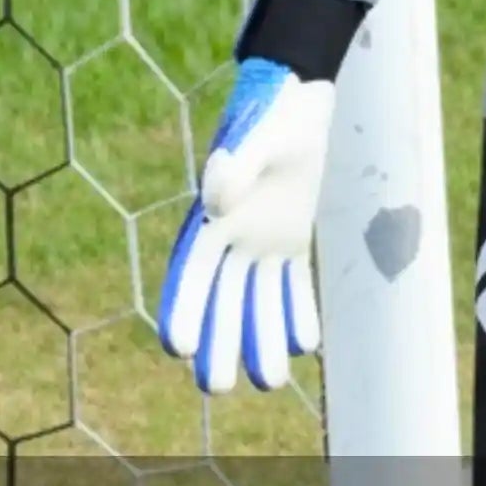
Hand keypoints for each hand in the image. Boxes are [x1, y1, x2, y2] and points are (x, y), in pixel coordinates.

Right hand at [158, 58, 333, 392]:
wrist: (296, 96)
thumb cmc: (272, 109)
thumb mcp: (258, 133)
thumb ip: (236, 165)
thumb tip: (216, 199)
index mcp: (211, 215)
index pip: (190, 271)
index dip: (184, 307)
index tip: (179, 348)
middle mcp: (230, 234)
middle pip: (220, 298)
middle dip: (219, 341)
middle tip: (217, 389)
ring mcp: (259, 238)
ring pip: (256, 299)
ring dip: (260, 338)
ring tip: (269, 383)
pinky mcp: (290, 237)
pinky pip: (291, 282)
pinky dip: (296, 311)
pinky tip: (305, 345)